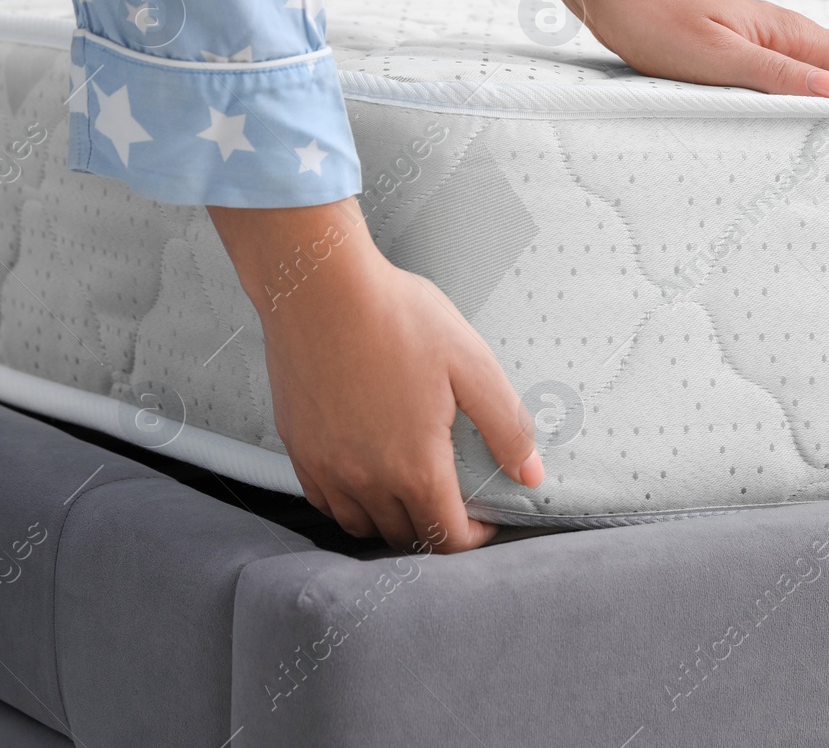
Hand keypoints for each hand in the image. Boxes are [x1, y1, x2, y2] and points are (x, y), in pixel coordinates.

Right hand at [208, 199, 541, 553]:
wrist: (321, 289)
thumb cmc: (399, 318)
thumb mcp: (473, 366)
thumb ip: (507, 426)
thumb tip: (530, 474)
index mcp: (414, 466)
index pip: (445, 538)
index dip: (473, 538)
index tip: (484, 520)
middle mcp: (365, 479)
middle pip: (404, 536)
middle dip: (435, 529)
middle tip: (453, 503)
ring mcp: (326, 467)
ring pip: (360, 524)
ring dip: (391, 521)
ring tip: (412, 494)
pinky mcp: (298, 448)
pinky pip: (324, 500)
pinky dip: (349, 503)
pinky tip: (366, 476)